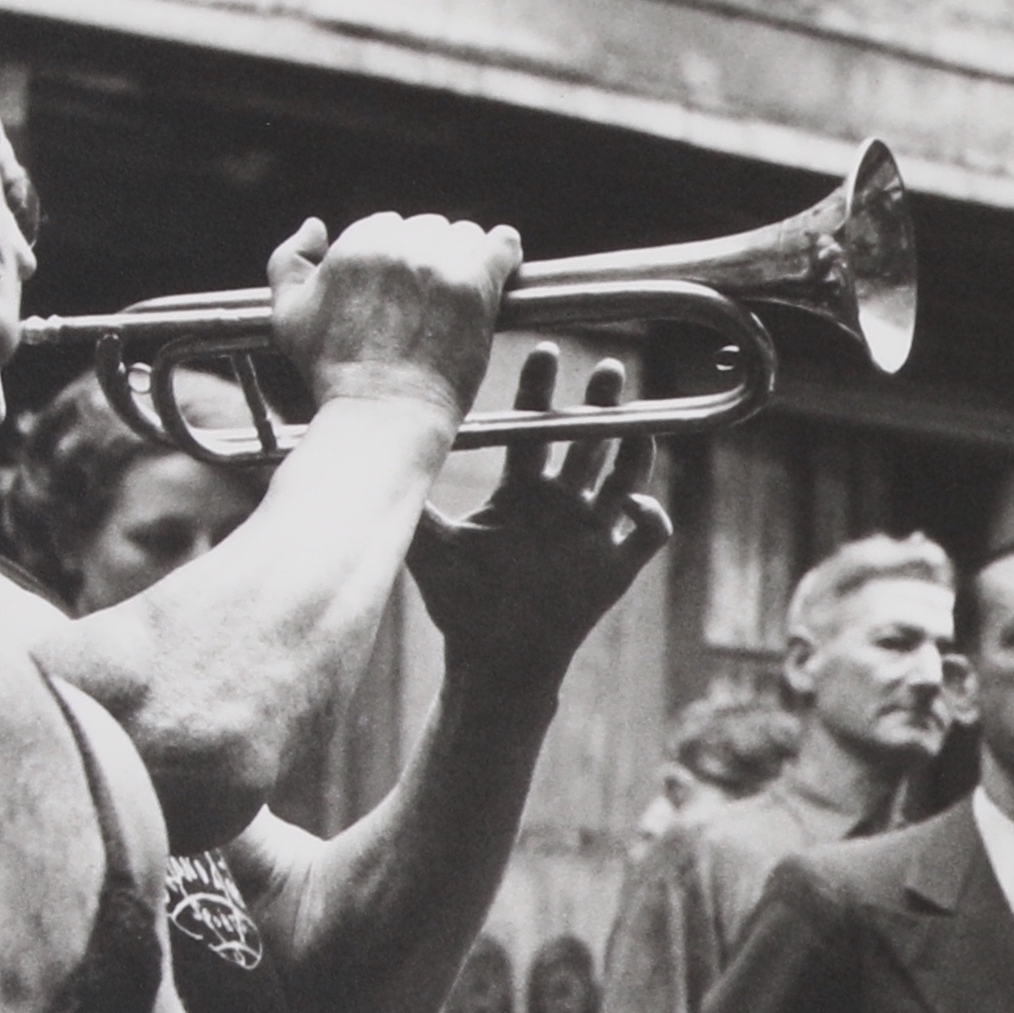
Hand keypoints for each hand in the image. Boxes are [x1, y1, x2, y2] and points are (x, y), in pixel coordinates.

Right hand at [264, 209, 522, 417]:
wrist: (381, 413)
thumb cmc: (333, 371)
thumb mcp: (287, 315)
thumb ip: (288, 260)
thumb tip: (315, 224)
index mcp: (354, 244)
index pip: (388, 225)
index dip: (397, 256)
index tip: (403, 287)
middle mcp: (396, 245)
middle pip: (428, 229)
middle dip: (430, 255)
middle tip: (431, 295)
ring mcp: (438, 264)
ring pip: (465, 236)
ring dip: (465, 256)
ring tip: (461, 290)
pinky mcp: (475, 285)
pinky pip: (503, 245)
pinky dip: (506, 251)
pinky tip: (503, 264)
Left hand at [405, 358, 671, 684]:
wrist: (492, 659)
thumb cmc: (458, 604)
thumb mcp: (429, 549)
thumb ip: (409, 503)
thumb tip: (361, 459)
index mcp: (521, 491)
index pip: (535, 430)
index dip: (541, 392)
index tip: (546, 353)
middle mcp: (560, 503)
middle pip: (587, 442)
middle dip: (600, 406)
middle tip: (608, 370)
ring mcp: (590, 533)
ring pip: (626, 477)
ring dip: (636, 448)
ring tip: (637, 423)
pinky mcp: (615, 567)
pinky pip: (648, 533)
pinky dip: (652, 515)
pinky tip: (635, 504)